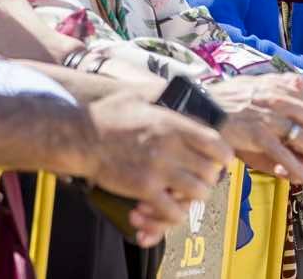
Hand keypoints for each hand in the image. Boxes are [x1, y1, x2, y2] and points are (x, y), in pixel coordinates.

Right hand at [82, 90, 233, 245]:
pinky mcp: (144, 189)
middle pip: (210, 171)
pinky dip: (173, 214)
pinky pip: (173, 211)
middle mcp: (170, 147)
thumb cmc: (106, 115)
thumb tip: (172, 87)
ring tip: (184, 195)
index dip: (223, 155)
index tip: (222, 160)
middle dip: (208, 178)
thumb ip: (160, 94)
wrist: (79, 137)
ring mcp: (158, 170)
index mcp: (172, 124)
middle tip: (199, 179)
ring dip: (193, 197)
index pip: (215, 142)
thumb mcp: (137, 95)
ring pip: (197, 193)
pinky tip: (165, 208)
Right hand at [207, 74, 302, 184]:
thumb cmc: (222, 98)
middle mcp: (274, 98)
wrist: (198, 109)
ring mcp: (266, 116)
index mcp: (273, 85)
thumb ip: (276, 81)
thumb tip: (299, 81)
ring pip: (300, 137)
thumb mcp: (250, 83)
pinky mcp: (257, 134)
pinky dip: (297, 167)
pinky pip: (283, 153)